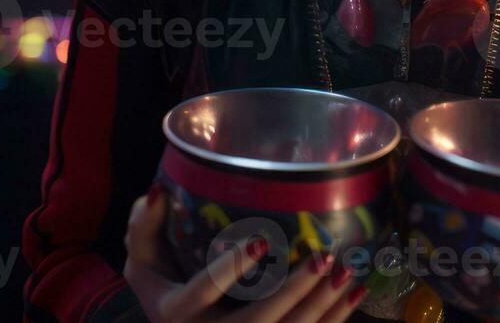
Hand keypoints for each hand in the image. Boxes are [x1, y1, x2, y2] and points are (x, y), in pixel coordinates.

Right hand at [124, 183, 368, 321]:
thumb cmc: (164, 289)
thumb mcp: (143, 263)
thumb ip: (143, 227)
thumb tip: (157, 190)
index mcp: (176, 313)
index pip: (203, 292)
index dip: (231, 269)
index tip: (261, 240)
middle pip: (256, 321)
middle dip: (293, 293)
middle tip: (323, 257)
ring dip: (322, 307)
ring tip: (348, 273)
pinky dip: (335, 320)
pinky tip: (356, 292)